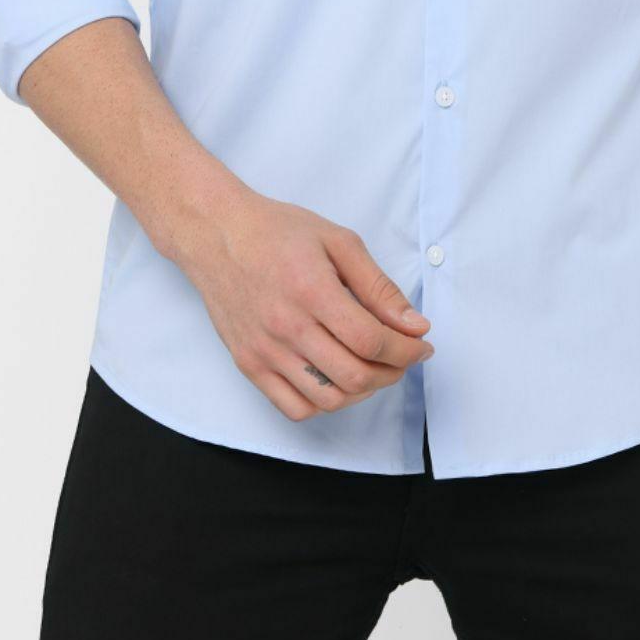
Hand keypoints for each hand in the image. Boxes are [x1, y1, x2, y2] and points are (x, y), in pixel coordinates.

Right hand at [171, 183, 434, 421]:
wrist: (218, 235)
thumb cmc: (278, 232)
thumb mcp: (337, 241)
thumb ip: (378, 285)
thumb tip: (414, 324)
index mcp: (312, 291)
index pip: (371, 341)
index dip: (407, 350)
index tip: (422, 344)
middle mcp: (287, 328)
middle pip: (355, 376)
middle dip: (393, 372)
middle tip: (403, 357)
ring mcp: (265, 352)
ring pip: (329, 399)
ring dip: (363, 391)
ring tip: (373, 368)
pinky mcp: (249, 365)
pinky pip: (294, 408)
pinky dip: (325, 404)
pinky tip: (336, 380)